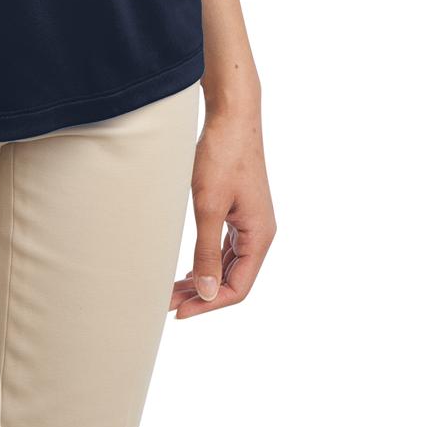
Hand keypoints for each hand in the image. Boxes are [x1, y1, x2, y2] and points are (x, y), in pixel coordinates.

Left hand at [170, 102, 275, 318]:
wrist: (232, 115)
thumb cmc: (222, 155)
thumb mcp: (209, 205)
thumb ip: (206, 250)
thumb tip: (205, 293)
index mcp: (259, 236)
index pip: (238, 288)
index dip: (208, 304)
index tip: (179, 311)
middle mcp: (260, 233)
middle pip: (232, 278)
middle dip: (201, 294)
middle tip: (167, 302)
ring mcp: (250, 221)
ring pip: (228, 264)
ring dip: (202, 278)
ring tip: (172, 290)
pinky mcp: (240, 209)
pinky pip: (226, 247)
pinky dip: (207, 260)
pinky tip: (189, 268)